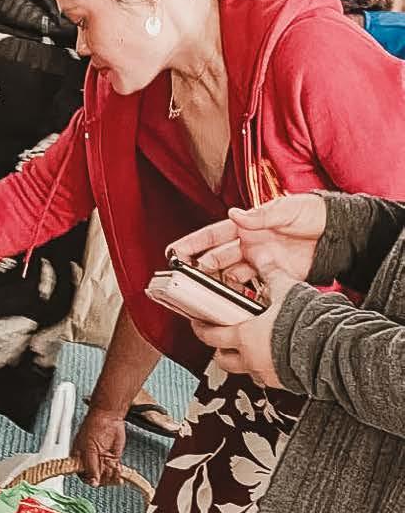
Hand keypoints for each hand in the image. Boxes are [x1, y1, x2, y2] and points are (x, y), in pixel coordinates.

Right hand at [71, 406, 126, 486]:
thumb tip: (93, 482)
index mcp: (79, 459)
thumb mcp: (90, 448)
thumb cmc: (94, 426)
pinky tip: (118, 469)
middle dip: (103, 477)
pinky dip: (118, 473)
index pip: (83, 476)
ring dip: (111, 476)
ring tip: (114, 467)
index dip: (90, 480)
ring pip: (106, 477)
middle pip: (96, 479)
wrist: (109, 417)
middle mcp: (91, 462)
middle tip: (107, 469)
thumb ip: (91, 466)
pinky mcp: (112, 459)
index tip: (96, 480)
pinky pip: (114, 472)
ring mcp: (102, 461)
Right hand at [171, 194, 326, 290]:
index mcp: (248, 225)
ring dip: (218, 284)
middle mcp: (250, 244)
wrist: (338, 233)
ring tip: (205, 295)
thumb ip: (260, 215)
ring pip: (231, 276)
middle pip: (217, 258)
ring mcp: (261, 262)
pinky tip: (233, 303)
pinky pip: (253, 288)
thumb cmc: (312, 213)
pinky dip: (242, 295)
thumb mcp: (286, 209)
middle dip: (200, 268)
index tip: (174, 251)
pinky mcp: (275, 277)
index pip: (214, 234)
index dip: (193, 243)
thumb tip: (235, 215)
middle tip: (185, 280)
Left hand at [190, 268, 296, 388]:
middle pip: (223, 359)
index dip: (202, 329)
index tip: (198, 324)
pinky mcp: (284, 383)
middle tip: (219, 340)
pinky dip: (265, 369)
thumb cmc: (307, 324)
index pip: (212, 336)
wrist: (331, 350)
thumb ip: (271, 274)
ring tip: (248, 348)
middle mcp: (252, 359)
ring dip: (242, 361)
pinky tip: (274, 357)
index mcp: (245, 336)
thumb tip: (263, 257)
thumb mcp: (286, 290)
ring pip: (244, 371)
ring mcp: (267, 374)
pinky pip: (267, 378)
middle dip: (219, 349)